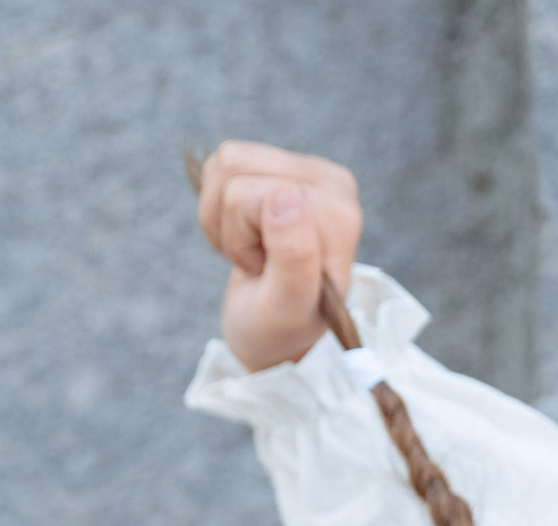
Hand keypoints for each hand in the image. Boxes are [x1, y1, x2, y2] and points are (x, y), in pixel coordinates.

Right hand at [192, 141, 362, 371]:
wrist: (277, 332)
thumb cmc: (281, 327)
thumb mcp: (287, 307)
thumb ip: (294, 257)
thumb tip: (285, 192)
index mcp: (339, 212)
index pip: (257, 194)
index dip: (244, 239)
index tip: (269, 273)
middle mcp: (330, 181)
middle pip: (235, 170)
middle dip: (231, 229)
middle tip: (260, 265)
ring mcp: (305, 168)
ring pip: (225, 161)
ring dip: (222, 219)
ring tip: (252, 253)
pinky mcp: (279, 164)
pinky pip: (222, 162)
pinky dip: (219, 209)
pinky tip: (244, 236)